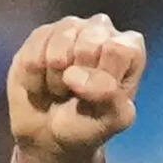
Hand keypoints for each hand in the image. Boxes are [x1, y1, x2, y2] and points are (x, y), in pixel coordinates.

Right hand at [6, 14, 145, 162]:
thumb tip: (78, 76)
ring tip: (62, 88)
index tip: (100, 93)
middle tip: (79, 92)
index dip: (103, 76)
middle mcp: (101, 30)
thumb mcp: (113, 121)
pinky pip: (32, 56)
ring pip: (58, 49)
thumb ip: (111, 99)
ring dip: (56, 80)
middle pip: (88, 45)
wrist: (51, 134)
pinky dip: (36, 80)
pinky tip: (43, 84)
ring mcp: (69, 28)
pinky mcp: (40, 35)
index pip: (117, 49)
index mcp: (129, 47)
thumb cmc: (89, 124)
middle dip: (80, 78)